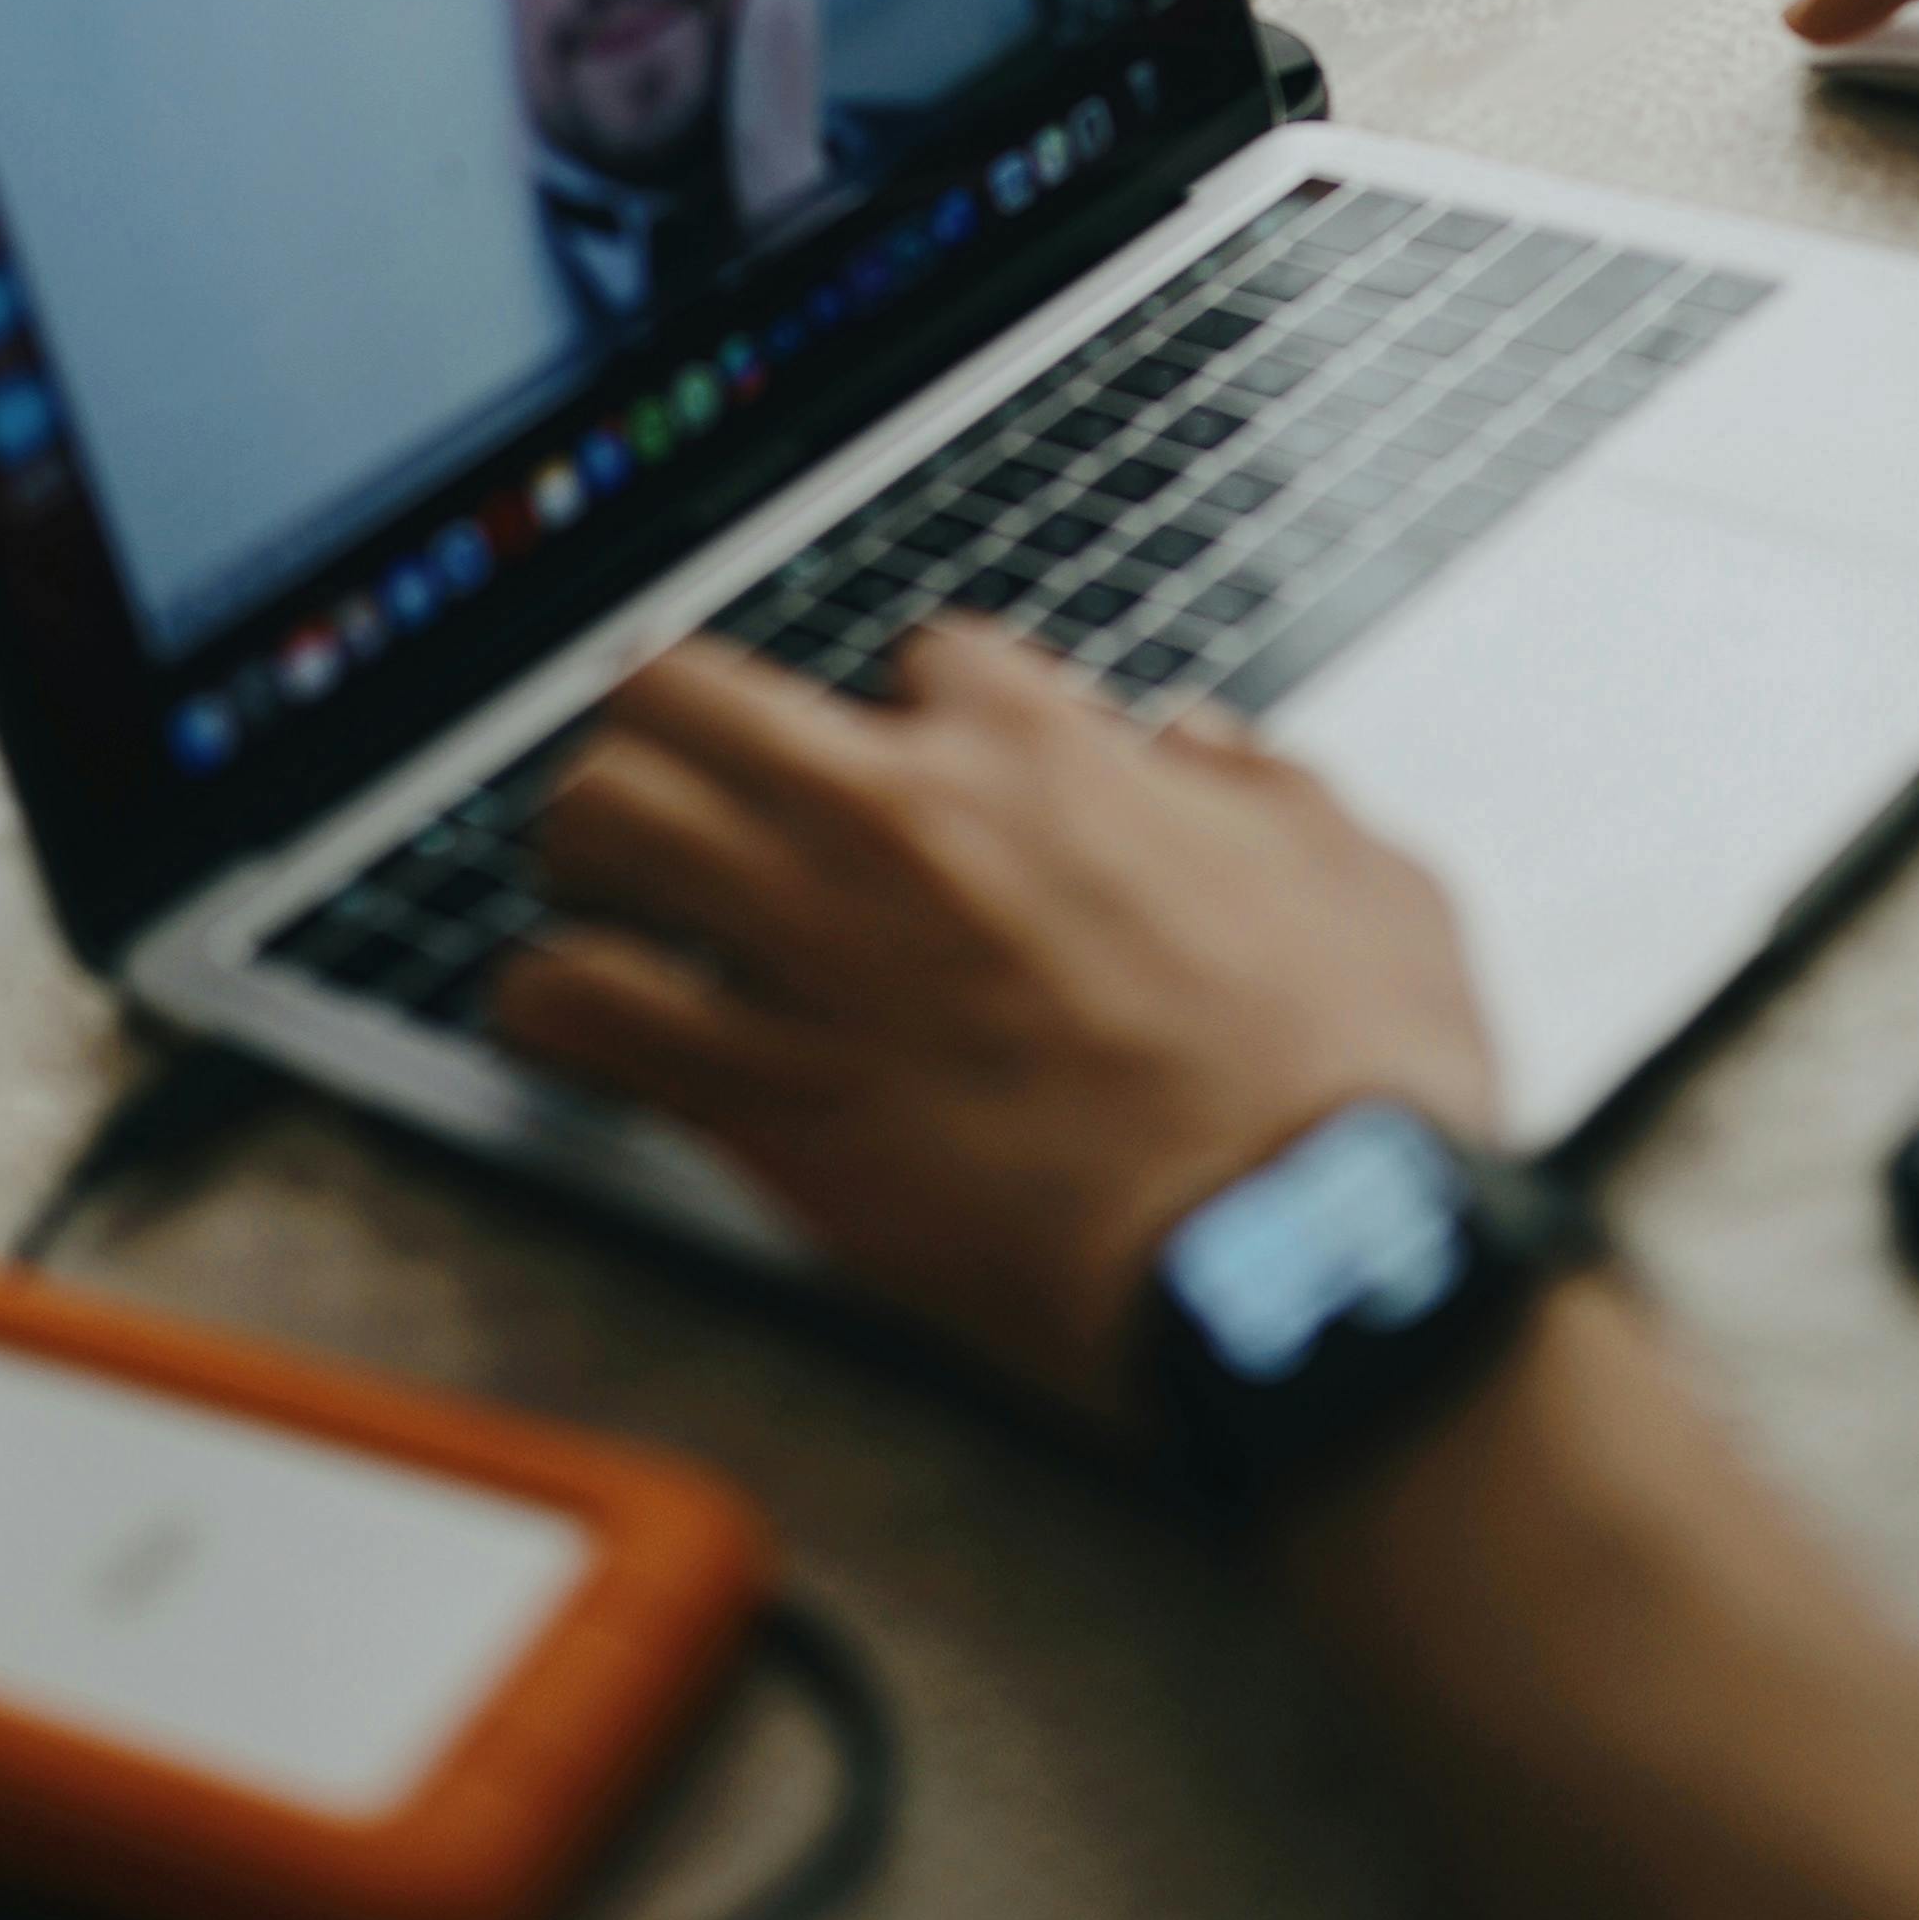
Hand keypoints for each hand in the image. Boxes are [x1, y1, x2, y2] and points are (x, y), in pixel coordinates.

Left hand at [496, 618, 1497, 1418]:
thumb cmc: (1348, 1081)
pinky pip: (582, 1010)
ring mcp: (818, 953)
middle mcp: (901, 821)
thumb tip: (1195, 746)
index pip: (918, 658)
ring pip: (600, 817)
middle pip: (684, 689)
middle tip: (675, 780)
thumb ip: (1264, 787)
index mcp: (1044, 749)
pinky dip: (552, 1005)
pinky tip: (564, 1018)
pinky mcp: (767, 1099)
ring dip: (585, 846)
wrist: (1296, 1261)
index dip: (918, 714)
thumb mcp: (1366, 875)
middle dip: (666, 724)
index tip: (923, 767)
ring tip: (598, 888)